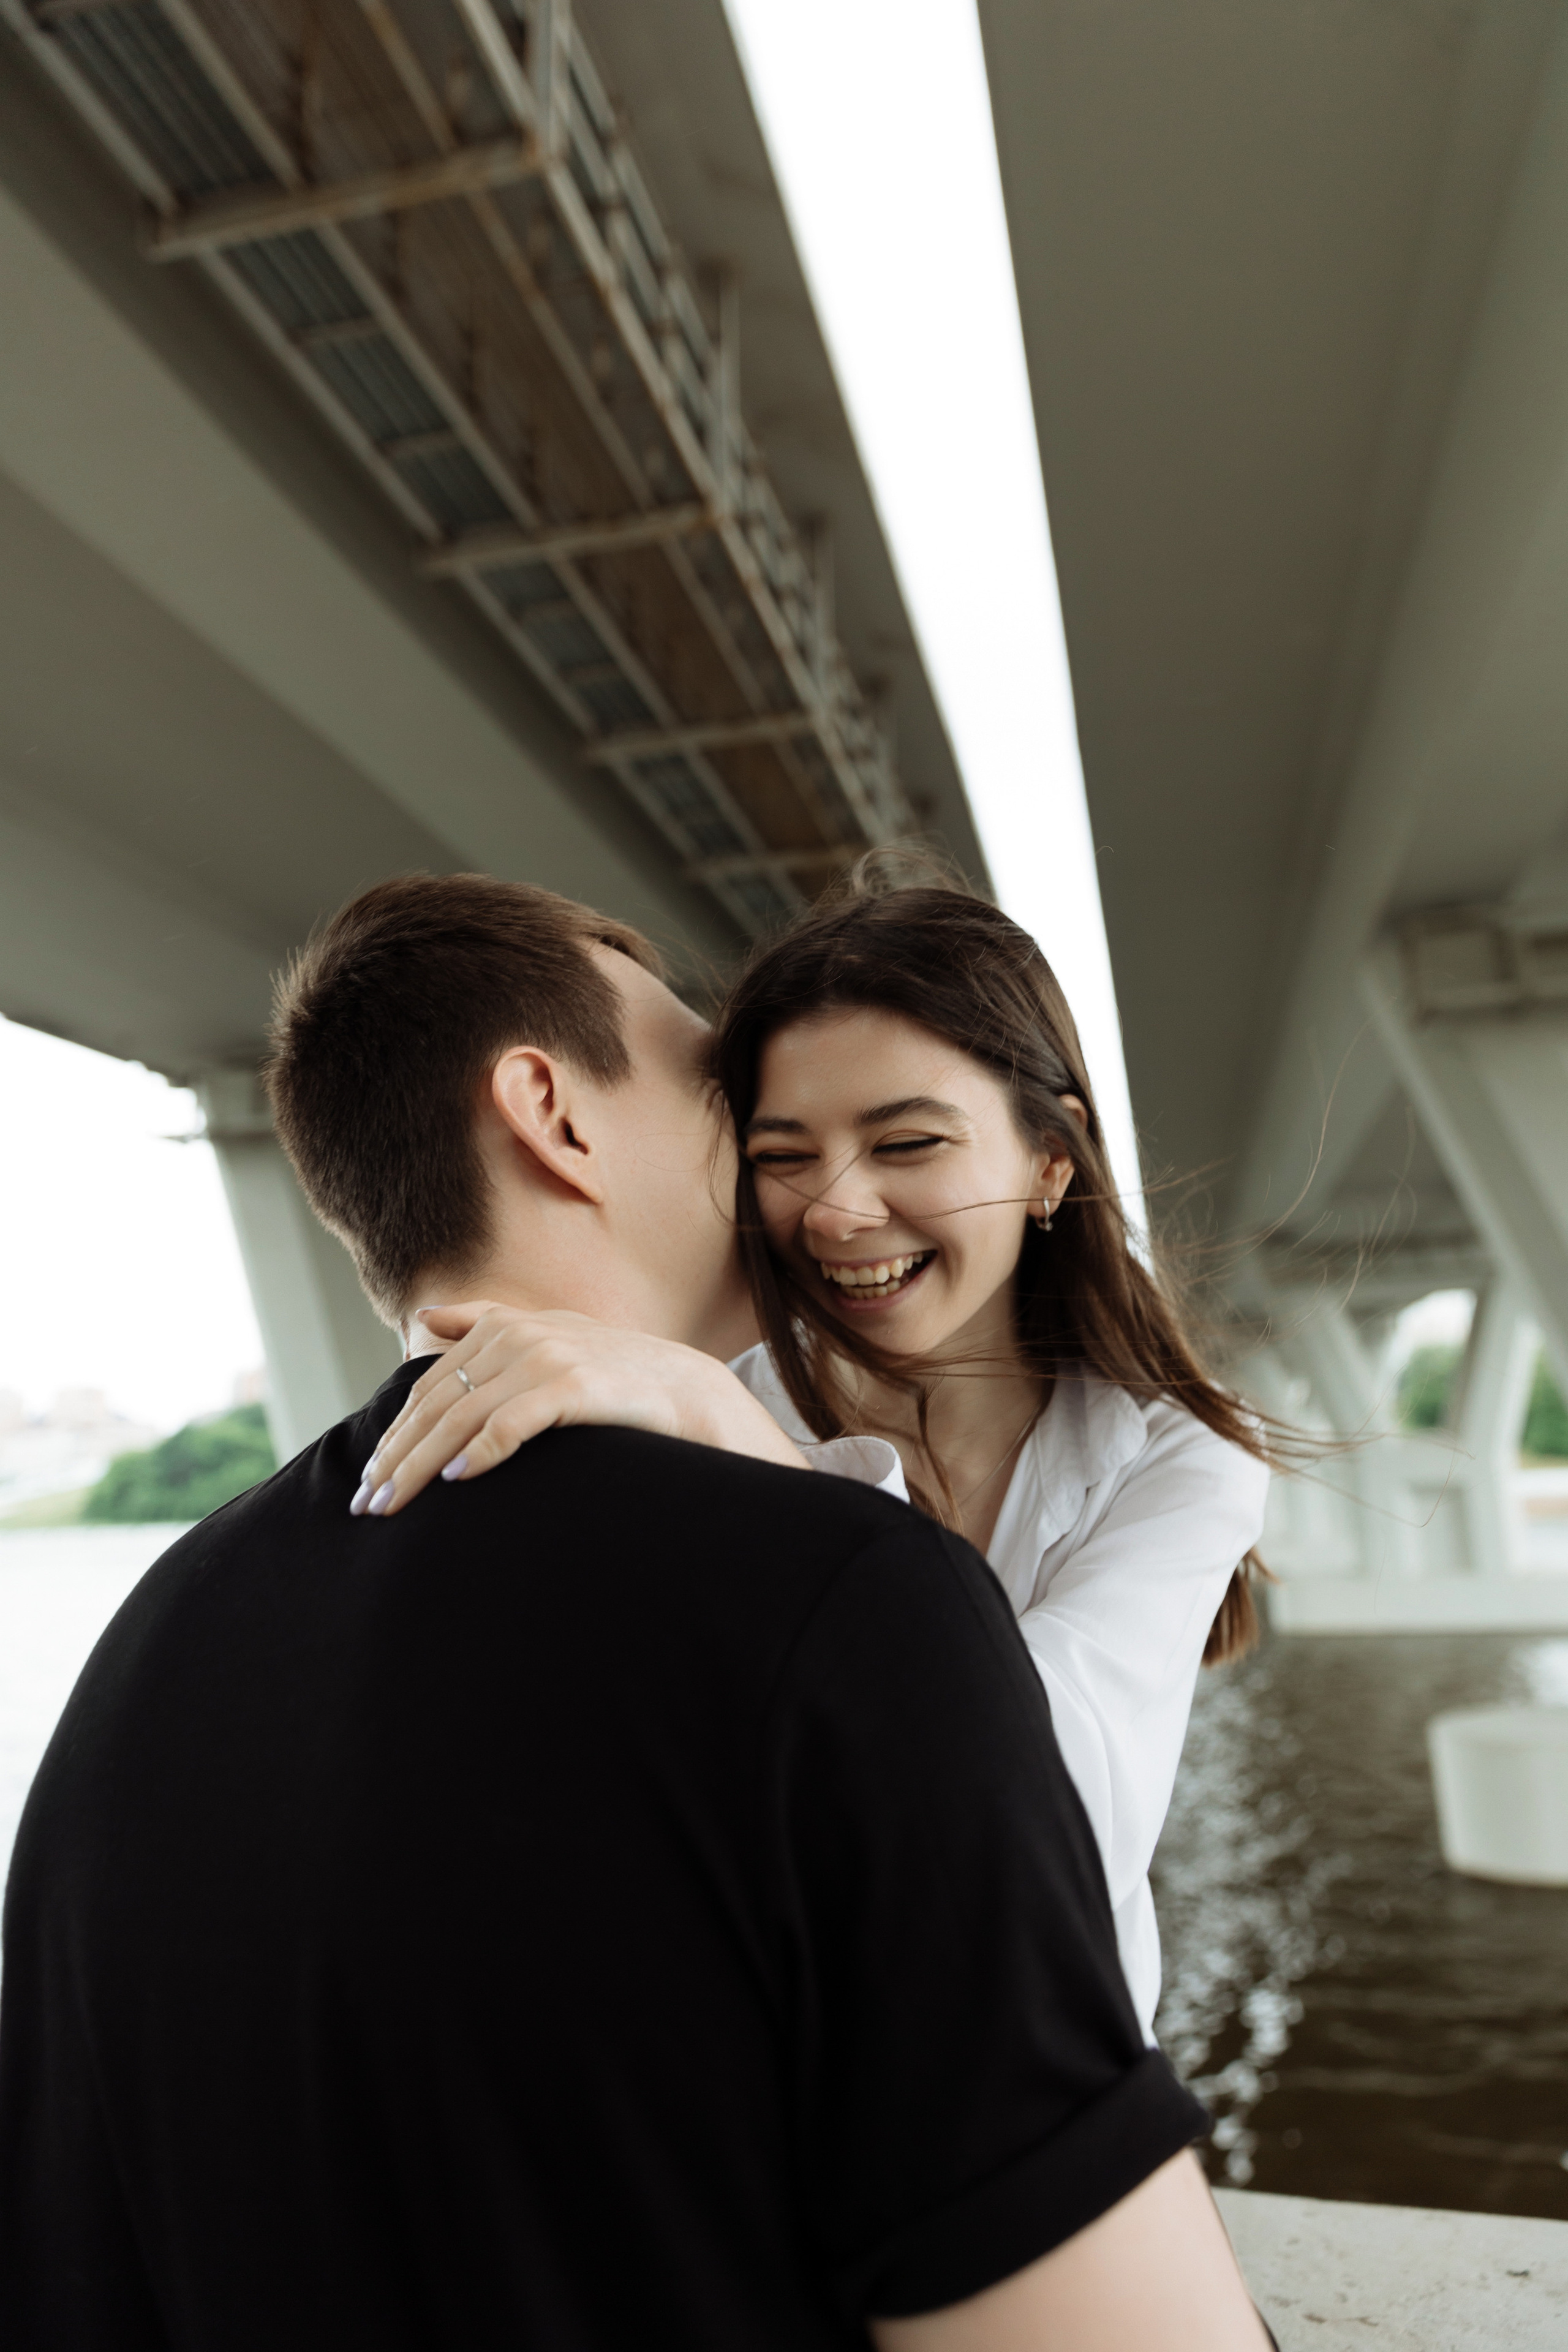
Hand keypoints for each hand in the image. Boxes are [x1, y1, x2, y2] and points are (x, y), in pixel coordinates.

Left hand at [353, 1301, 808, 1515]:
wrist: (684, 1390)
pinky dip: (480, 1452)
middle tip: (367, 1505)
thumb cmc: (610, 1372)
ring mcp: (545, 1359)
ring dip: (420, 1467)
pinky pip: (512, 1423)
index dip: (394, 1435)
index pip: (429, 1389)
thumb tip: (423, 1316)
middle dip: (396, 1459)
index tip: (369, 1479)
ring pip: (461, 1420)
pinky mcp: (573, 1387)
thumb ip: (483, 1320)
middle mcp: (517, 1336)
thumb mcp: (546, 1333)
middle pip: (436, 1406)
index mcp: (502, 1325)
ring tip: (394, 1505)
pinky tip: (457, 1480)